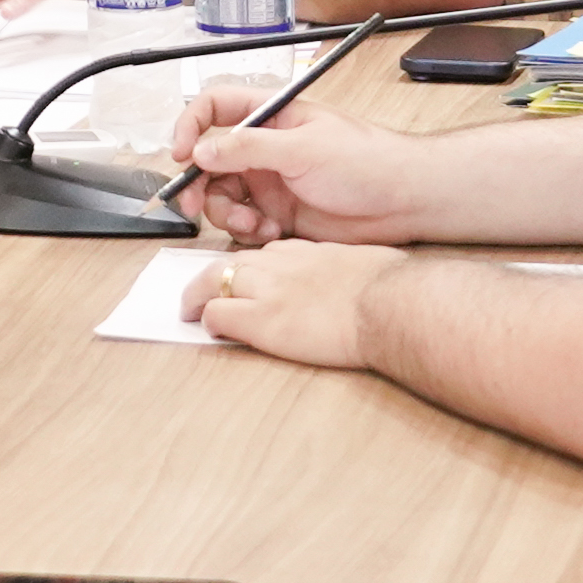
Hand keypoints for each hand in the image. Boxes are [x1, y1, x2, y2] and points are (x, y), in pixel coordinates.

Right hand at [166, 96, 434, 246]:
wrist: (404, 201)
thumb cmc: (366, 161)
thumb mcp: (303, 148)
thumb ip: (248, 147)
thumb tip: (202, 151)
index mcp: (271, 116)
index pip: (215, 108)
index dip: (191, 126)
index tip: (181, 153)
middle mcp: (265, 147)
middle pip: (209, 160)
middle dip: (199, 183)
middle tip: (194, 204)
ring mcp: (270, 182)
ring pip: (223, 196)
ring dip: (226, 212)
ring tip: (251, 223)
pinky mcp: (278, 215)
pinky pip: (243, 223)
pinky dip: (247, 230)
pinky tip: (269, 231)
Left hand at [179, 240, 404, 369]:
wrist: (391, 307)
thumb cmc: (392, 290)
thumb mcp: (365, 265)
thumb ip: (347, 271)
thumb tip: (359, 283)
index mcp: (305, 250)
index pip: (264, 253)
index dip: (251, 269)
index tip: (250, 281)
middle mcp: (279, 264)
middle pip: (230, 262)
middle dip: (211, 277)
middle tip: (200, 292)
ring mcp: (267, 289)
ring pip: (212, 281)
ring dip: (198, 296)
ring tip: (190, 310)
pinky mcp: (262, 319)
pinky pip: (218, 314)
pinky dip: (209, 321)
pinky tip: (211, 331)